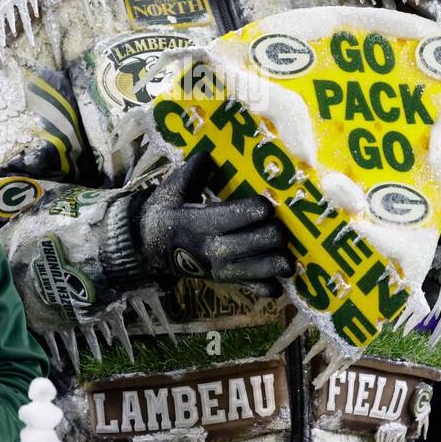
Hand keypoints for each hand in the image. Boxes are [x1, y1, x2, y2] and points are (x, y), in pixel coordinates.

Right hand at [137, 153, 292, 283]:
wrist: (150, 248)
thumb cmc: (165, 213)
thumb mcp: (171, 190)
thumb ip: (192, 173)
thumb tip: (209, 153)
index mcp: (194, 223)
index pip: (226, 218)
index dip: (249, 213)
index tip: (268, 206)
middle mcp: (207, 249)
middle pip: (245, 245)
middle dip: (268, 237)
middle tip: (282, 227)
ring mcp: (216, 268)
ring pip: (249, 270)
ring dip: (271, 265)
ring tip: (290, 261)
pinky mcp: (221, 278)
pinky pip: (244, 286)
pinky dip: (262, 288)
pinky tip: (278, 286)